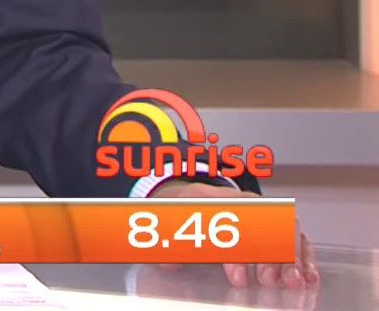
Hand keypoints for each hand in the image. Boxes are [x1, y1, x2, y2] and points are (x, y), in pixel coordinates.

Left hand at [149, 181, 317, 288]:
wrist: (187, 195)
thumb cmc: (181, 210)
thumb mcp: (167, 220)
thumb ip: (167, 241)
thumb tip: (170, 263)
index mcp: (214, 198)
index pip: (233, 221)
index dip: (238, 252)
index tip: (238, 278)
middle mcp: (244, 202)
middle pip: (268, 223)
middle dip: (272, 254)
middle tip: (269, 281)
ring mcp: (263, 212)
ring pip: (288, 229)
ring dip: (293, 257)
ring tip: (292, 282)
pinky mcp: (276, 224)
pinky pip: (297, 236)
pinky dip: (305, 256)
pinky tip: (309, 276)